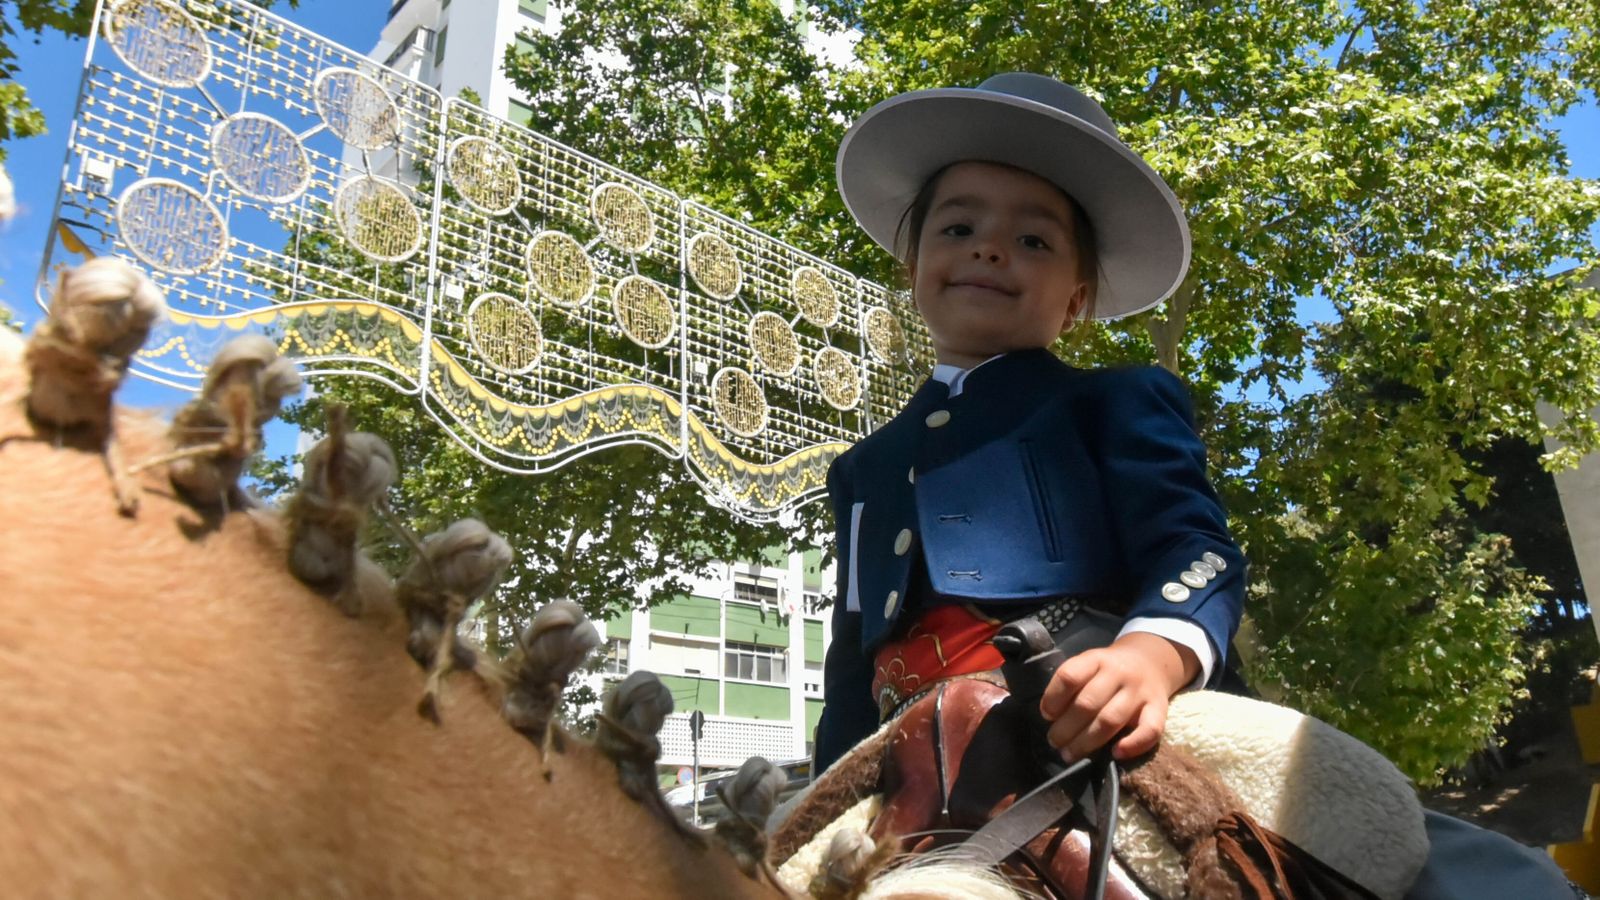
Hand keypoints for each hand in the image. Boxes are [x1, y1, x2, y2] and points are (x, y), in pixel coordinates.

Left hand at [1038, 632, 1198, 761]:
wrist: (1151, 661)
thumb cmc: (1109, 671)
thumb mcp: (1089, 665)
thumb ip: (1072, 684)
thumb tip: (1050, 716)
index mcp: (1096, 659)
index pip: (1070, 676)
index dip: (1054, 698)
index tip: (1046, 715)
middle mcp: (1119, 672)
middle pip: (1088, 703)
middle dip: (1066, 728)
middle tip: (1054, 742)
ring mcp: (1140, 691)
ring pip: (1111, 720)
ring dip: (1086, 742)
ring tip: (1070, 754)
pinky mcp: (1160, 709)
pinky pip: (1150, 730)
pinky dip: (1133, 745)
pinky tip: (1115, 754)